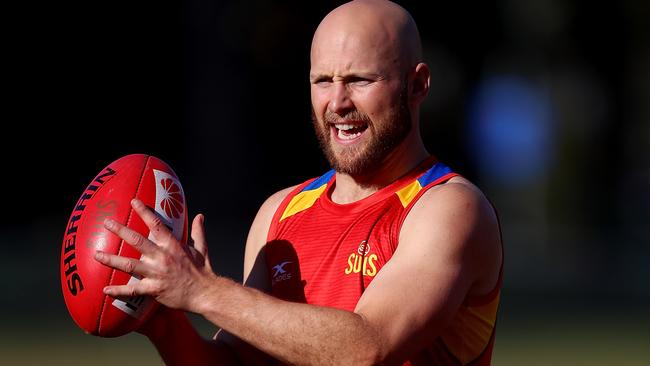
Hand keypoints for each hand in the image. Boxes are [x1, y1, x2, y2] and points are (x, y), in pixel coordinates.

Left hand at [94, 199, 215, 312]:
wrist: (205, 293)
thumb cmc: (203, 271)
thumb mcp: (202, 248)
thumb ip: (198, 231)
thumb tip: (200, 216)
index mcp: (173, 245)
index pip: (156, 224)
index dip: (144, 211)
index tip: (133, 201)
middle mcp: (162, 257)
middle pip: (136, 241)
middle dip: (120, 230)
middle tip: (106, 223)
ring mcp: (156, 273)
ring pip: (128, 265)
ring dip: (111, 259)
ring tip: (96, 254)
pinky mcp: (154, 289)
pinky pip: (132, 290)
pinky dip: (118, 290)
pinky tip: (105, 289)